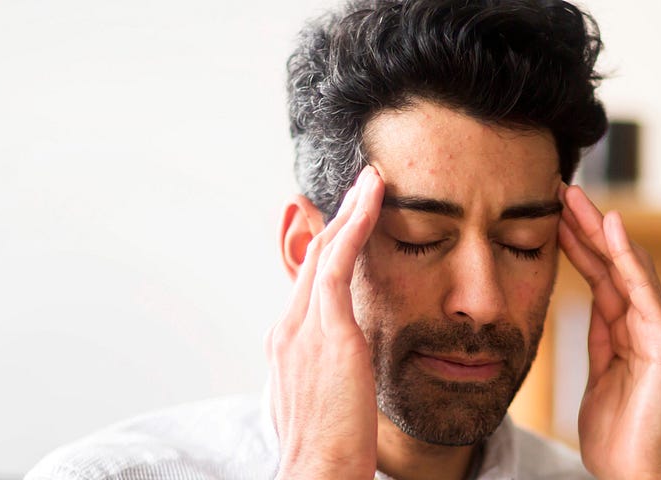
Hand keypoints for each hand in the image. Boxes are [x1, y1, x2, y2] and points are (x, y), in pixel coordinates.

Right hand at [265, 166, 383, 477]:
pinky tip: (374, 196)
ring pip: (326, 252)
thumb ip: (329, 372)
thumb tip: (344, 364)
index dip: (327, 247)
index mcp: (285, 345)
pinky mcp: (330, 332)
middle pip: (312, 259)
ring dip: (351, 211)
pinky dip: (357, 223)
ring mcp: (304, 328)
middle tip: (361, 185)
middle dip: (337, 220)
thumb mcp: (323, 401)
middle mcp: (288, 329)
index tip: (345, 223)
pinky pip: (341, 262)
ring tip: (373, 180)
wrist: (317, 473)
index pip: (307, 282)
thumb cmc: (327, 451)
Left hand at [560, 185, 660, 479]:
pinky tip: (611, 229)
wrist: (637, 474)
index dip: (576, 244)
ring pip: (627, 268)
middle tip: (558, 189)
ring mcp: (659, 333)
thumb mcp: (598, 381)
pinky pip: (643, 293)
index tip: (550, 213)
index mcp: (627, 334)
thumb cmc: (619, 438)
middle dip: (585, 226)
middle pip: (613, 264)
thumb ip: (598, 344)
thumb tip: (588, 310)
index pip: (600, 276)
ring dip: (599, 230)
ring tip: (574, 198)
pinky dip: (627, 258)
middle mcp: (647, 326)